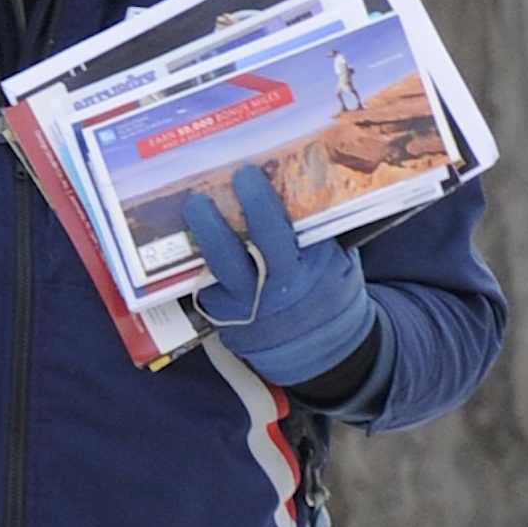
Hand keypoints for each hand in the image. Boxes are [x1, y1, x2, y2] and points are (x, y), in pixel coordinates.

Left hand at [182, 165, 378, 390]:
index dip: (258, 205)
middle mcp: (268, 294)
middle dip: (213, 226)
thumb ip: (318, 234)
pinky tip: (189, 233)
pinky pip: (206, 285)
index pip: (276, 235)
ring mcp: (241, 310)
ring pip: (213, 272)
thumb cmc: (333, 294)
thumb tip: (299, 181)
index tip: (246, 174)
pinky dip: (199, 259)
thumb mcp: (338, 264)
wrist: (326, 353)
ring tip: (190, 208)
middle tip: (198, 197)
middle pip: (232, 258)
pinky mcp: (223, 321)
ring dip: (198, 240)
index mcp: (303, 275)